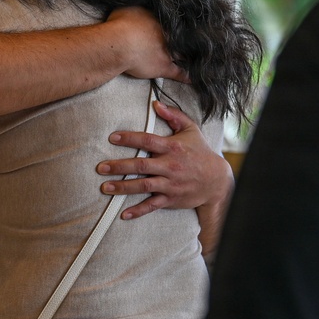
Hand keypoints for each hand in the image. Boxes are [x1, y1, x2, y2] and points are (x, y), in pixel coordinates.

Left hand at [97, 101, 233, 219]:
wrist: (217, 180)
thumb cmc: (200, 152)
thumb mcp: (191, 130)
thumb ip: (174, 115)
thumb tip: (156, 103)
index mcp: (172, 148)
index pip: (148, 141)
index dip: (130, 139)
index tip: (112, 138)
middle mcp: (170, 166)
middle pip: (141, 166)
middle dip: (119, 166)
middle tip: (100, 167)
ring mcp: (170, 184)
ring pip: (143, 186)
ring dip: (123, 187)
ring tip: (105, 187)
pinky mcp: (171, 199)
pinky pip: (153, 205)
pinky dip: (138, 210)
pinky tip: (124, 214)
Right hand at [105, 7, 187, 81]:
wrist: (120, 43)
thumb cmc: (120, 24)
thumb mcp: (129, 8)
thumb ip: (139, 7)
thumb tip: (140, 4)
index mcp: (162, 20)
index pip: (175, 22)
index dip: (178, 26)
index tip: (181, 28)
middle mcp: (169, 35)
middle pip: (184, 38)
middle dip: (187, 41)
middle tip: (192, 43)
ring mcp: (169, 52)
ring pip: (184, 54)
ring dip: (188, 57)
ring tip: (195, 59)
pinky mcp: (165, 67)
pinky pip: (180, 73)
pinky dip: (187, 77)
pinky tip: (192, 79)